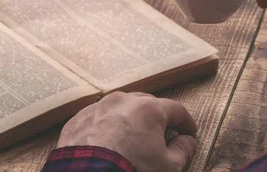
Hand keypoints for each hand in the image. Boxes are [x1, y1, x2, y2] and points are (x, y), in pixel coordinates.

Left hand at [57, 92, 197, 171]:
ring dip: (129, 121)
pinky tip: (108, 143)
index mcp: (149, 108)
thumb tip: (188, 141)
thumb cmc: (132, 170)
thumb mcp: (168, 167)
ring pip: (120, 109)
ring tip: (133, 139)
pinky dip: (106, 127)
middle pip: (147, 104)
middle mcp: (122, 101)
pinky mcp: (78, 119)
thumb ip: (183, 150)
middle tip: (162, 135)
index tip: (189, 133)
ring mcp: (98, 107)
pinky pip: (98, 119)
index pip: (176, 110)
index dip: (186, 123)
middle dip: (157, 118)